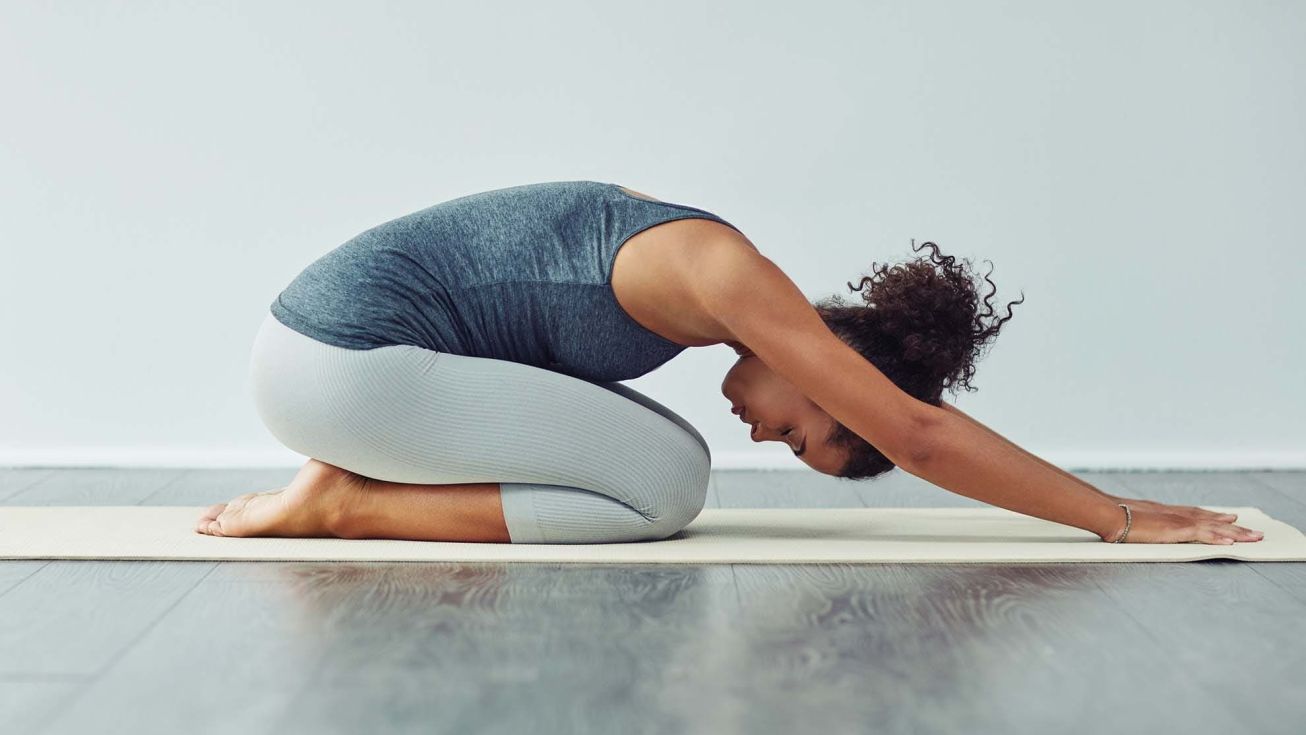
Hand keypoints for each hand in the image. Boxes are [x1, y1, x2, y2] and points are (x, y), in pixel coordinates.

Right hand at [1108, 507, 1263, 543]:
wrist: (1109, 515)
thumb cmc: (1113, 518)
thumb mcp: (1129, 520)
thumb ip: (1139, 524)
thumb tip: (1133, 529)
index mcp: (1164, 511)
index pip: (1195, 513)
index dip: (1213, 516)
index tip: (1227, 517)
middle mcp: (1175, 513)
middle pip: (1210, 518)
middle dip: (1232, 525)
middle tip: (1251, 530)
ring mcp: (1177, 520)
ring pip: (1213, 526)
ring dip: (1235, 532)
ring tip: (1253, 537)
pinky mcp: (1177, 529)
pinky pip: (1204, 534)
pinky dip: (1218, 537)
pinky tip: (1232, 541)